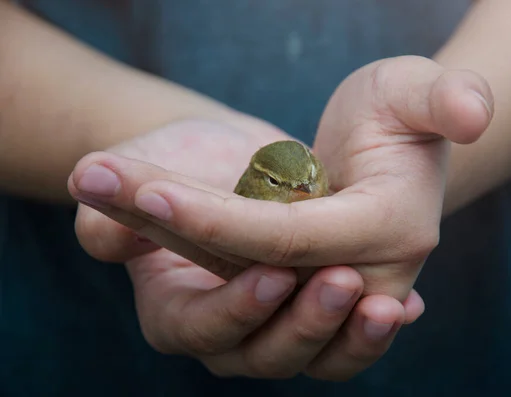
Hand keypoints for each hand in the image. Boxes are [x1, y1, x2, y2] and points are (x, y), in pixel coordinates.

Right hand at [70, 117, 424, 379]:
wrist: (225, 159)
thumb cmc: (176, 162)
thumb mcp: (140, 173)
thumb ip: (112, 206)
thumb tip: (98, 221)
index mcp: (177, 311)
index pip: (204, 329)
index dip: (237, 309)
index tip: (272, 273)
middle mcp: (231, 331)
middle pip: (269, 355)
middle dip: (306, 327)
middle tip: (342, 283)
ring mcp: (279, 324)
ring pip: (319, 357)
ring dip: (353, 338)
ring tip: (388, 306)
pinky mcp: (316, 308)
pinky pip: (349, 336)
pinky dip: (374, 329)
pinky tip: (406, 307)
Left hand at [71, 55, 492, 302]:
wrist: (382, 155)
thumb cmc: (398, 117)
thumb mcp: (415, 94)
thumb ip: (445, 99)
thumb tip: (474, 114)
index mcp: (386, 235)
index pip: (292, 242)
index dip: (220, 220)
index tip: (150, 189)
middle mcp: (355, 283)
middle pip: (249, 274)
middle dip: (168, 231)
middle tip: (94, 180)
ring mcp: (316, 297)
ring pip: (231, 294)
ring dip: (157, 245)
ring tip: (99, 187)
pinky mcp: (286, 292)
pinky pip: (232, 289)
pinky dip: (176, 254)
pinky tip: (126, 212)